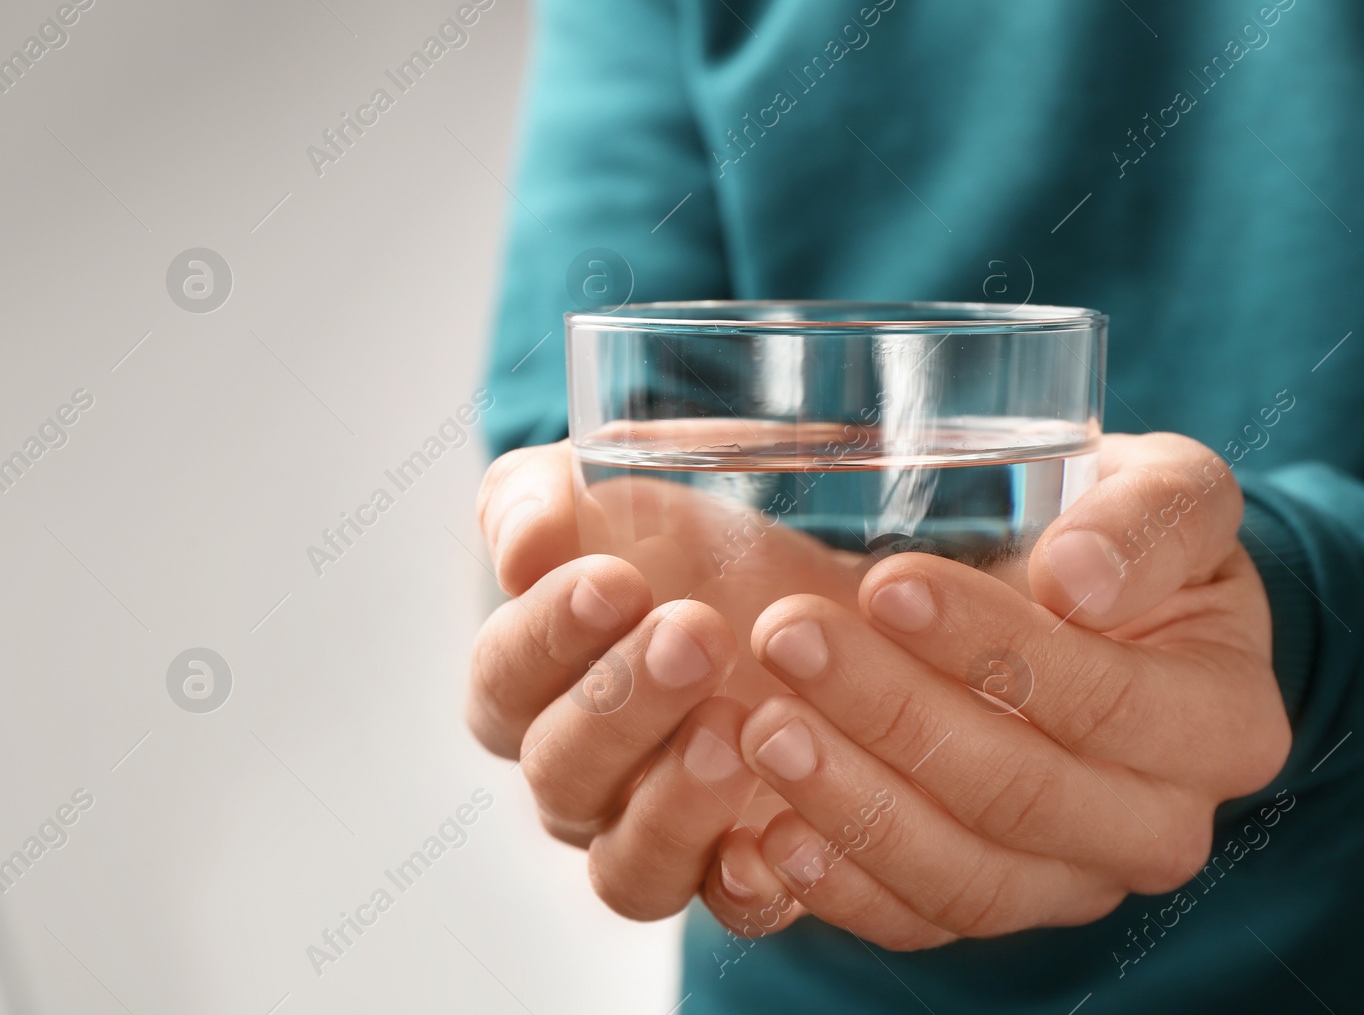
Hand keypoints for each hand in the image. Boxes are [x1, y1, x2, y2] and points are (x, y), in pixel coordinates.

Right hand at [468, 440, 762, 919]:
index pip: (503, 679)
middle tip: (694, 633)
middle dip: (621, 702)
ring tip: (736, 726)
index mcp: (533, 688)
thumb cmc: (700, 545)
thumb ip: (538, 499)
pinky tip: (779, 837)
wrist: (826, 602)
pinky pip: (728, 910)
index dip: (547, 635)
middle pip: (560, 772)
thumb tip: (520, 545)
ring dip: (674, 802)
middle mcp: (580, 779)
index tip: (616, 579)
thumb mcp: (616, 486)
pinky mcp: (742, 873)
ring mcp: (657, 835)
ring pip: (628, 865)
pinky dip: (746, 888)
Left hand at [699, 433, 1291, 948]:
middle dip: (895, 717)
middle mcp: (1160, 826)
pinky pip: (919, 922)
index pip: (1106, 704)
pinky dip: (840, 887)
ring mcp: (1076, 880)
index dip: (994, 650)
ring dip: (853, 806)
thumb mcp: (1174, 492)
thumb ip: (1150, 520)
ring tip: (762, 726)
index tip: (889, 583)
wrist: (1101, 605)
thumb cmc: (1135, 538)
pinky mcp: (998, 901)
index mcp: (1224, 725)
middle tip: (788, 636)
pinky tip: (768, 832)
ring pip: (966, 880)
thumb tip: (1079, 581)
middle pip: (1021, 797)